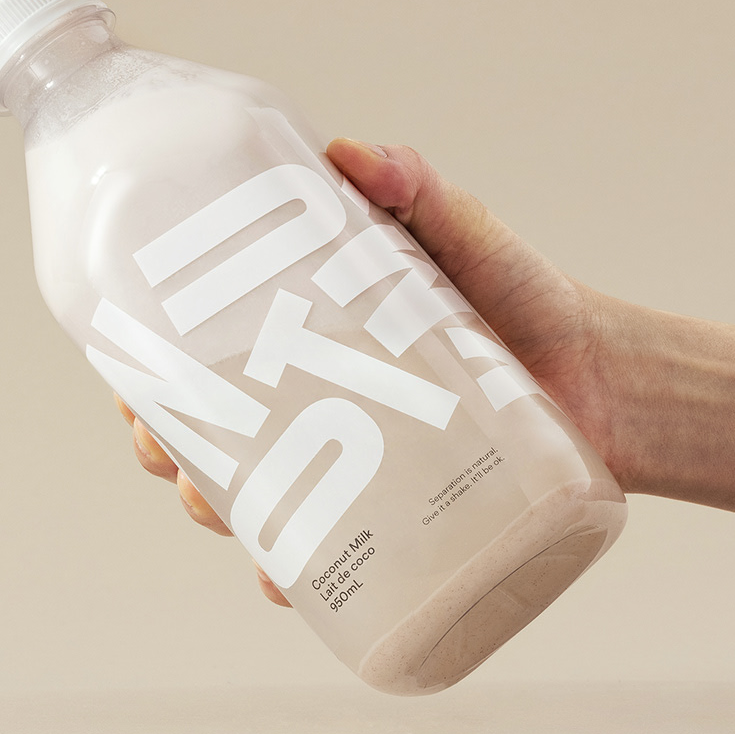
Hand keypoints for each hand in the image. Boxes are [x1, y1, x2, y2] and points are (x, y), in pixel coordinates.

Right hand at [116, 138, 620, 605]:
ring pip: (249, 498)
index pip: (202, 348)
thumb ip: (412, 185)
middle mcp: (314, 399)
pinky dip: (292, 577)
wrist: (604, 376)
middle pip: (206, 429)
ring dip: (216, 508)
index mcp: (305, 330)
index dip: (148, 365)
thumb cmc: (523, 296)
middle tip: (170, 450)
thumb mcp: (460, 230)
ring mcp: (349, 462)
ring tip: (221, 507)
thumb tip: (351, 153)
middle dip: (167, 445)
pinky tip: (280, 580)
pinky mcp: (394, 517)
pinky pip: (327, 559)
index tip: (129, 377)